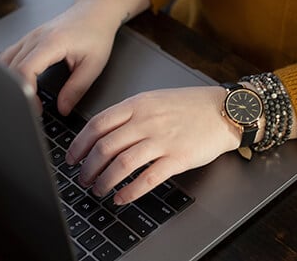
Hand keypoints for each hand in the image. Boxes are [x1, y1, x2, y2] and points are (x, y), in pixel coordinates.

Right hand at [0, 0, 150, 114]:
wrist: (94, 12)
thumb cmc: (96, 33)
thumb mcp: (93, 65)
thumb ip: (77, 89)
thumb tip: (63, 109)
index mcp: (51, 43)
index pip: (25, 70)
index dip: (26, 93)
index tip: (36, 108)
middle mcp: (35, 38)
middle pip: (10, 69)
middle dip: (18, 92)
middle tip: (32, 109)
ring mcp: (28, 37)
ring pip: (5, 62)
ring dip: (10, 82)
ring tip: (25, 98)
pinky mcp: (28, 39)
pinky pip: (9, 56)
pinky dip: (8, 72)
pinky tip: (18, 84)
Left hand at [66, 86, 241, 204]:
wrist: (224, 110)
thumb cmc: (191, 105)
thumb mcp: (155, 99)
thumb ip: (130, 113)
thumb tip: (104, 132)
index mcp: (138, 105)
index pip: (98, 124)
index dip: (79, 144)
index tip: (72, 157)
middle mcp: (146, 121)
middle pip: (105, 146)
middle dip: (88, 167)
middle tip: (83, 178)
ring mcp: (162, 140)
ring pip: (122, 163)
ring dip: (105, 181)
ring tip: (99, 190)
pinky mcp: (178, 158)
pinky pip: (147, 178)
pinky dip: (130, 192)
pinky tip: (121, 198)